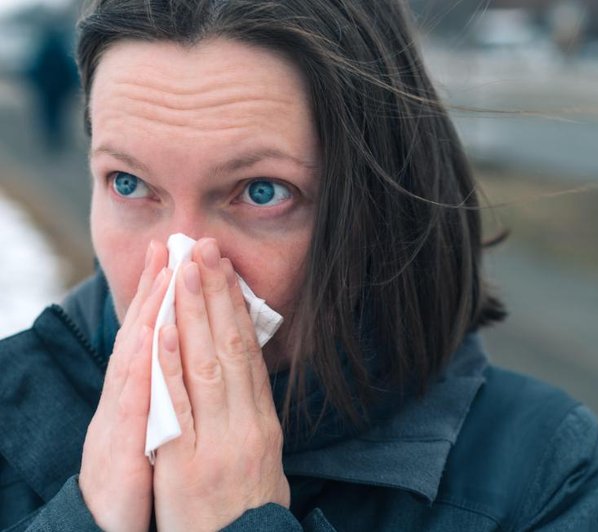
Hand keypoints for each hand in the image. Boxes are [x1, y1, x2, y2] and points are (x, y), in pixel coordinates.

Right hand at [79, 241, 168, 531]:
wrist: (109, 523)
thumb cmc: (138, 473)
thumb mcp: (159, 424)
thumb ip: (169, 389)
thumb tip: (185, 354)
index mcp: (141, 391)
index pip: (156, 334)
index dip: (166, 296)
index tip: (179, 256)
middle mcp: (128, 398)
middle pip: (144, 334)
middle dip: (158, 288)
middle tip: (170, 243)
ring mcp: (120, 418)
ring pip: (136, 356)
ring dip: (150, 312)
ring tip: (164, 272)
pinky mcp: (119, 446)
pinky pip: (134, 402)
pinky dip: (143, 367)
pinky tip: (150, 336)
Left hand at [154, 238, 289, 530]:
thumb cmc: (250, 513)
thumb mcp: (266, 464)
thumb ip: (253, 422)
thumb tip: (248, 383)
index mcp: (264, 424)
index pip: (249, 355)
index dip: (236, 310)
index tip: (224, 271)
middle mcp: (247, 425)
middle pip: (231, 348)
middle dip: (216, 295)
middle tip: (205, 248)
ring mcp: (219, 442)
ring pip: (208, 365)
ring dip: (195, 313)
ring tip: (186, 268)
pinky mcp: (188, 464)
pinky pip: (180, 407)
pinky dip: (172, 364)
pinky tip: (165, 328)